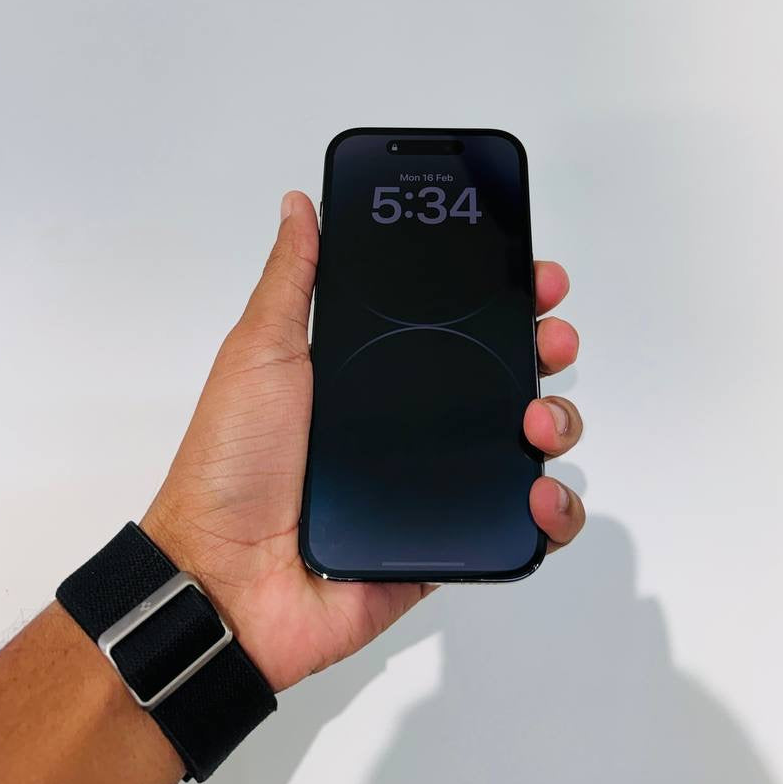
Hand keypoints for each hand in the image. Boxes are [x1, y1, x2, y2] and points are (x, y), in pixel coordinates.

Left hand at [142, 191, 584, 691]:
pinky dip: (553, 510)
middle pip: (506, 371)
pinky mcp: (453, 538)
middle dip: (544, 344)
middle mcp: (416, 419)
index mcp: (375, 369)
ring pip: (528, 440)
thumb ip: (292, 278)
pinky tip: (541, 494)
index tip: (529, 273)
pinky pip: (523, 524)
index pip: (455, 319)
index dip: (499, 293)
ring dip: (557, 419)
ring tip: (539, 420)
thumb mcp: (258, 352)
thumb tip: (299, 205)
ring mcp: (439, 478)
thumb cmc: (232, 463)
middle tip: (549, 336)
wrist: (224, 579)